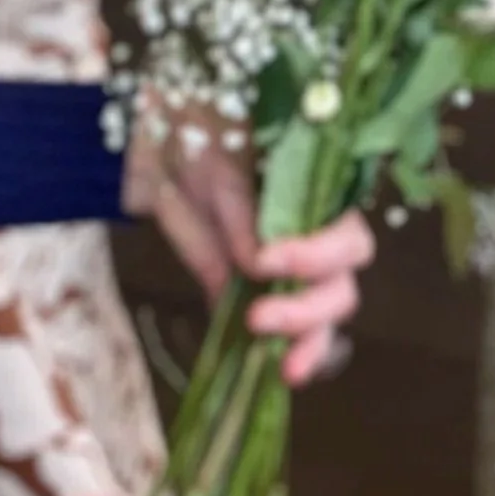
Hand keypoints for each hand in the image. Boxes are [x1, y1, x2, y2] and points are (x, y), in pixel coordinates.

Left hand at [124, 114, 373, 386]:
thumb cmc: (193, 124)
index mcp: (314, 192)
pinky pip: (280, 325)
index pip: (345, 234)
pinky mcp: (241, 286)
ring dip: (307, 337)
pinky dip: (286, 353)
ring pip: (325, 308)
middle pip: (343, 279)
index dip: (317, 255)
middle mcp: (310, 229)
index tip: (265, 262)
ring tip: (279, 365)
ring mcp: (280, 263)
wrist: (149, 122)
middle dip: (311, 307)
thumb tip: (257, 266)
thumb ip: (238, 212)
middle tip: (261, 318)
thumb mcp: (211, 158)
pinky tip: (277, 374)